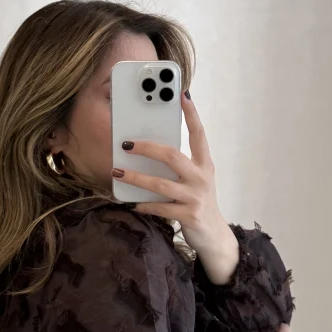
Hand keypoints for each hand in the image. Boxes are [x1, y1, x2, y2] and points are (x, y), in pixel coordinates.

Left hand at [114, 93, 238, 284]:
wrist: (214, 236)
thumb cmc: (198, 201)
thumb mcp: (194, 180)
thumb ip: (179, 166)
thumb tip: (149, 148)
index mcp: (205, 164)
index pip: (199, 134)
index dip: (192, 115)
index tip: (183, 95)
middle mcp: (202, 178)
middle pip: (172, 155)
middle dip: (147, 147)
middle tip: (126, 143)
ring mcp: (195, 197)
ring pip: (160, 183)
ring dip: (136, 177)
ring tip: (117, 171)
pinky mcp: (188, 215)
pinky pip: (159, 207)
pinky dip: (143, 203)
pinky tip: (132, 201)